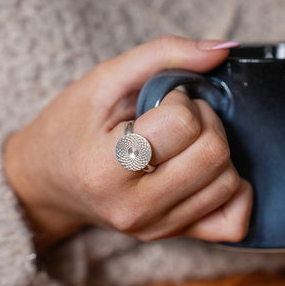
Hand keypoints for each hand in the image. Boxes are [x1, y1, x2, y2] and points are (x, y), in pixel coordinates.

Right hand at [4, 36, 252, 250]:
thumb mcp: (104, 80)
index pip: (184, 126)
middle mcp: (135, 208)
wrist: (51, 181)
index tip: (162, 102)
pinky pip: (232, 222)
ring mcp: (156, 228)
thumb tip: (224, 49)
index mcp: (107, 167)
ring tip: (185, 146)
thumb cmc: (72, 128)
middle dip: (206, 124)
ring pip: (228, 184)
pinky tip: (206, 174)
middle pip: (213, 156)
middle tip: (179, 120)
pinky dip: (233, 192)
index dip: (181, 102)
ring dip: (216, 152)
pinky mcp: (172, 235)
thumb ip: (163, 55)